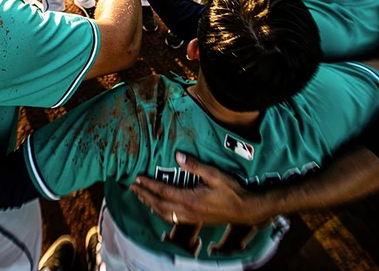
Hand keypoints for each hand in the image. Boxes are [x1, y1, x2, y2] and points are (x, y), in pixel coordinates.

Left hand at [130, 152, 272, 224]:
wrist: (246, 210)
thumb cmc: (232, 190)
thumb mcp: (215, 174)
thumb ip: (195, 166)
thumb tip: (178, 156)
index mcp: (190, 199)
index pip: (163, 192)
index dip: (149, 185)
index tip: (137, 178)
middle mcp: (187, 211)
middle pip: (159, 205)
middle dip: (144, 196)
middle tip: (132, 187)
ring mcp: (190, 218)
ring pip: (164, 214)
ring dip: (150, 205)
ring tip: (140, 197)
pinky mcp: (195, 221)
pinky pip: (172, 219)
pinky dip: (161, 213)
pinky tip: (158, 208)